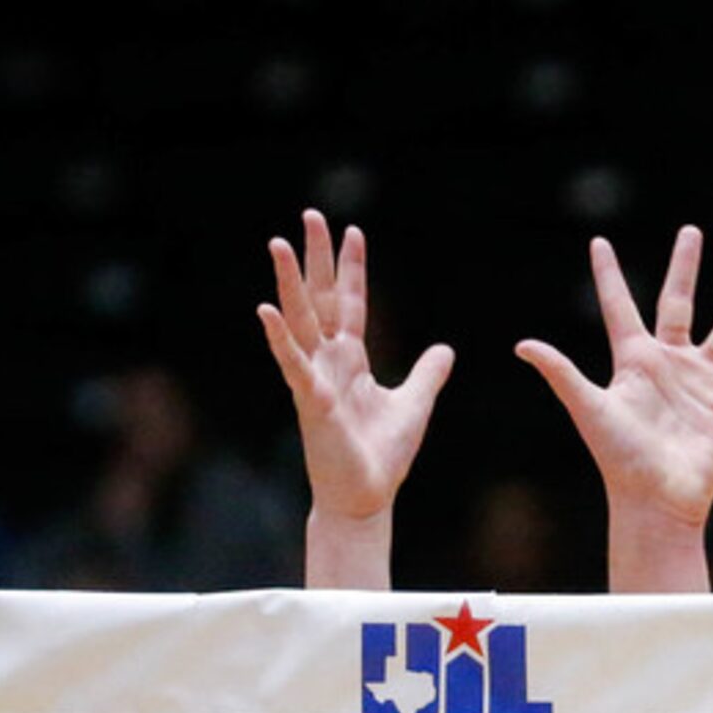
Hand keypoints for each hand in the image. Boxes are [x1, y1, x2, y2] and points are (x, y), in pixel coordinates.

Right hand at [256, 210, 453, 524]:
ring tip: (279, 244)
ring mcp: (315, 379)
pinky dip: (280, 339)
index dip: (351, 268)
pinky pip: (293, 365)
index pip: (350, 303)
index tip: (352, 231)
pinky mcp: (310, 402)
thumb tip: (446, 350)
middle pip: (320, 299)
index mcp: (351, 361)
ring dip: (289, 283)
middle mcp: (328, 363)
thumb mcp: (414, 405)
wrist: (365, 498)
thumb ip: (427, 374)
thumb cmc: (382, 456)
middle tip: (310, 214)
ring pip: (301, 322)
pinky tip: (266, 310)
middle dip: (316, 258)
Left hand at [516, 227, 712, 533]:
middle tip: (691, 230)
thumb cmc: (620, 461)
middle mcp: (669, 365)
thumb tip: (522, 345)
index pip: (620, 306)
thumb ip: (562, 374)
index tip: (599, 242)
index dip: (608, 275)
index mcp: (634, 361)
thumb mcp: (590, 409)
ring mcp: (701, 384)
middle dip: (684, 267)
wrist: (656, 502)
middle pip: (678, 303)